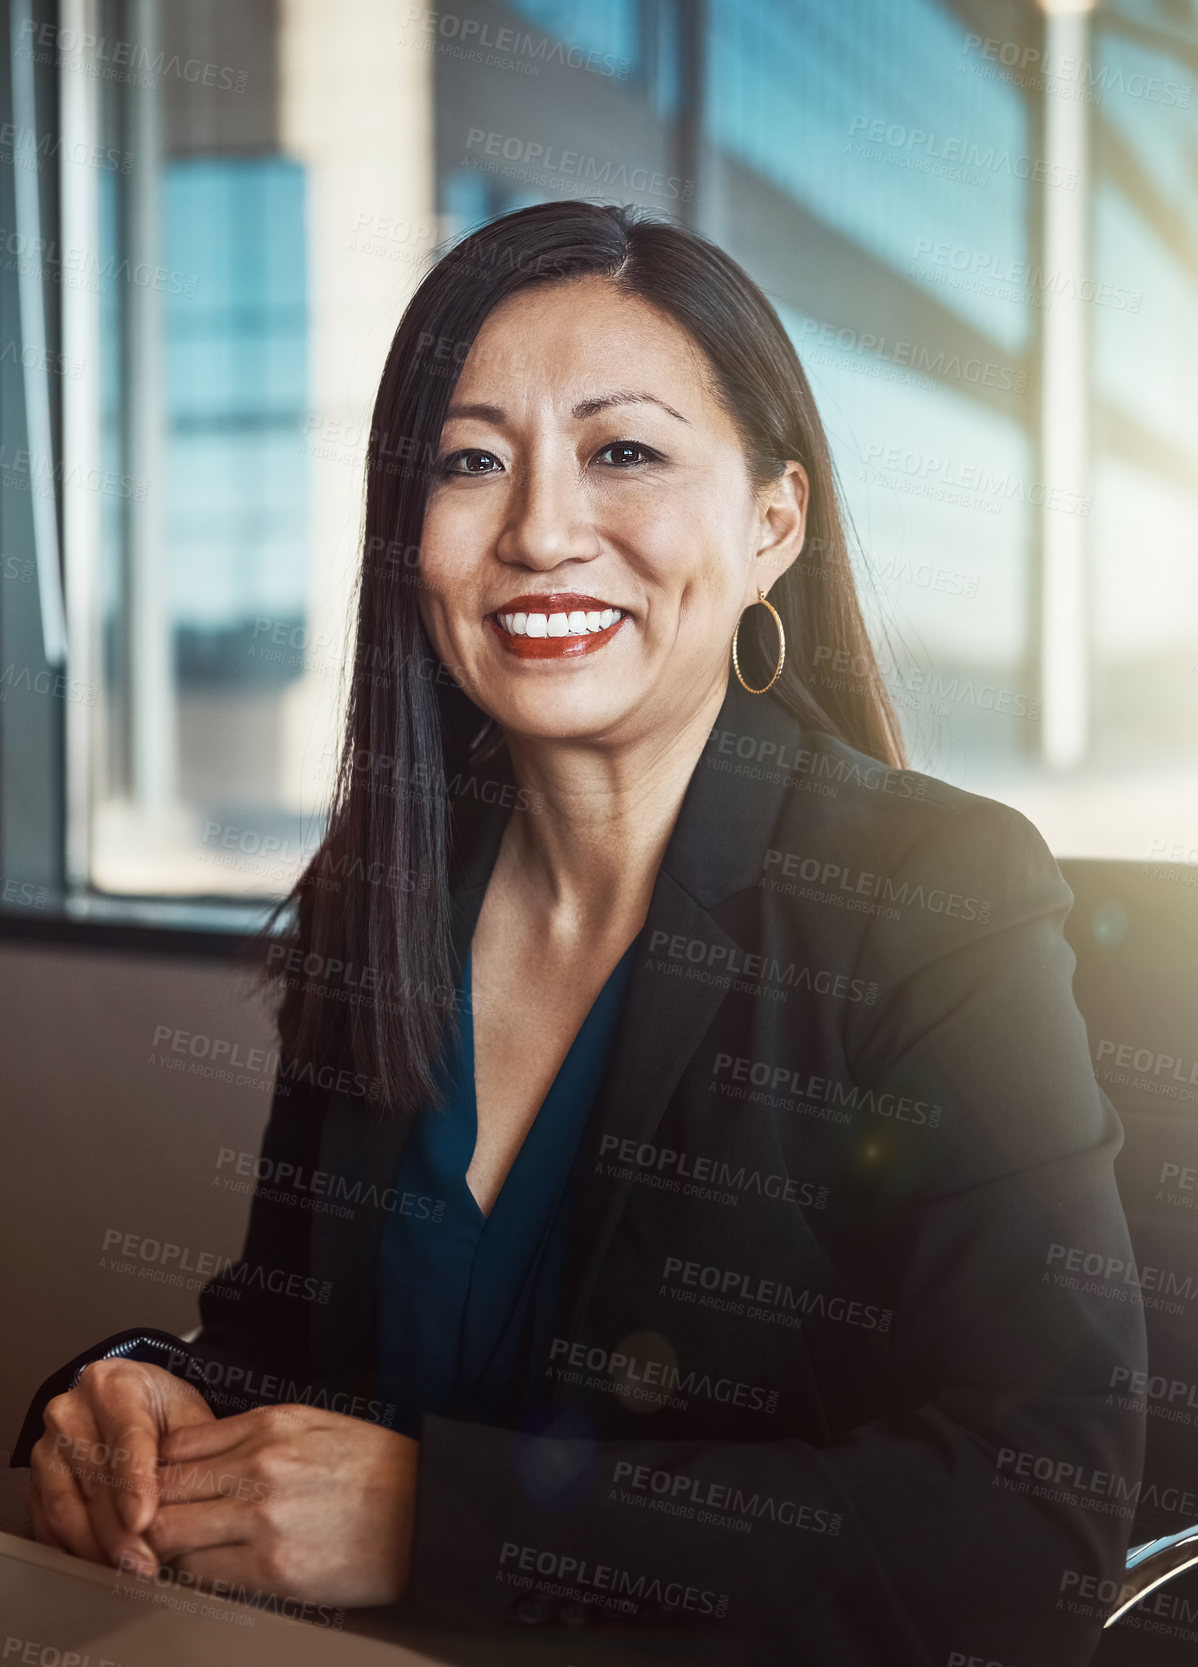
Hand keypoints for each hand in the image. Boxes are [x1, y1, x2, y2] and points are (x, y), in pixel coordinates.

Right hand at [29, 1358, 215, 1574]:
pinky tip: (100, 1567)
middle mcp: (71, 1412)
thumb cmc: (160, 1410)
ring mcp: (48, 1448)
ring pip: (66, 1506)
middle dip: (120, 1529)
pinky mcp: (36, 1482)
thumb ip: (194, 1448)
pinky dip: (73, 1549)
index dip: (134, 1482)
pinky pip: (47, 1524)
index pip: (125, 1437)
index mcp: (113, 1384)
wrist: (126, 1403)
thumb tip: (201, 1495)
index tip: (144, 1520)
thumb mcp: (186, 1413)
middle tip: (145, 1562)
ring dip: (96, 1546)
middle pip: (94, 1479)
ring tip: (127, 1571)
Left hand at [147, 1404, 418, 1607]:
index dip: (153, 1468)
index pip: (175, 1445)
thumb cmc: (374, 1469)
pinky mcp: (273, 1569)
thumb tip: (200, 1455)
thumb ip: (253, 1434)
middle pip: (161, 1489)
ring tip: (172, 1551)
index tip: (150, 1484)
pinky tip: (204, 1571)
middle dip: (145, 1510)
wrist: (426, 1512)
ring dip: (162, 1546)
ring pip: (170, 1533)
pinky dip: (192, 1575)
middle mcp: (260, 1466)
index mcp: (269, 1424)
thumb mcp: (313, 1424)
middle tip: (147, 1525)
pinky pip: (202, 1575)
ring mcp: (263, 1519)